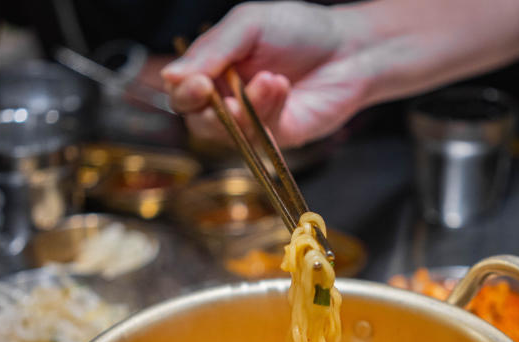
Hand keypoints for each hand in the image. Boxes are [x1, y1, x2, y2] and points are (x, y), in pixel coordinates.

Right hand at [157, 2, 371, 147]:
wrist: (349, 48)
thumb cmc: (299, 30)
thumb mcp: (248, 25)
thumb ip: (212, 49)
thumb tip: (170, 76)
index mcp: (214, 70)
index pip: (182, 91)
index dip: (183, 91)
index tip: (196, 83)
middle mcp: (227, 100)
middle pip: (197, 120)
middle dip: (205, 109)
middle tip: (216, 91)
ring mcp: (252, 123)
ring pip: (229, 132)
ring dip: (247, 105)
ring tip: (273, 78)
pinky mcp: (277, 139)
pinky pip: (259, 138)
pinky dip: (268, 111)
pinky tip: (282, 86)